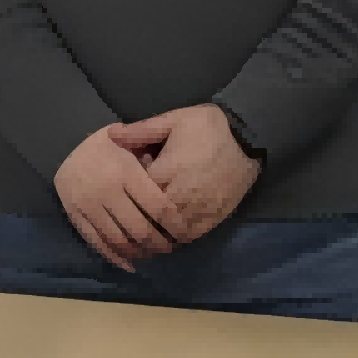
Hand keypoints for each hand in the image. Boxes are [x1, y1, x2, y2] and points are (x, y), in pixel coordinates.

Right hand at [49, 126, 187, 272]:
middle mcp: (106, 190)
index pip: (158, 206)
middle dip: (160, 244)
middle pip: (140, 230)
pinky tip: (130, 263)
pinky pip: (97, 244)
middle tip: (171, 247)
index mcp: (125, 171)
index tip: (185, 231)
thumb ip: (153, 162)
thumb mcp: (132, 143)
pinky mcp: (75, 216)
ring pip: (119, 242)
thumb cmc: (107, 143)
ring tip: (153, 254)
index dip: (175, 223)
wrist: (62, 141)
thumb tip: (175, 190)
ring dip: (140, 254)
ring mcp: (88, 206)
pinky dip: (116, 258)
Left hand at [115, 103, 260, 242]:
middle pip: (151, 217)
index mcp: (169, 170)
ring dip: (155, 233)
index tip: (126, 186)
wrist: (246, 138)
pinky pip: (189, 237)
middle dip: (139, 217)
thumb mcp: (173, 120)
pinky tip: (167, 233)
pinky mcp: (213, 219)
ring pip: (169, 232)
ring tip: (145, 228)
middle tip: (129, 214)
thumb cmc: (207, 127)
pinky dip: (175, 238)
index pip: (138, 192)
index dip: (129, 191)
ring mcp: (199, 210)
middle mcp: (183, 195)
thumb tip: (110, 135)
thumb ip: (141, 130)